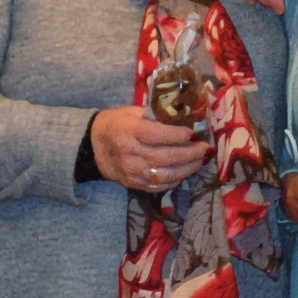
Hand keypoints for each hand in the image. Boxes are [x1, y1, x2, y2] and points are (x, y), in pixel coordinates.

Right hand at [88, 106, 211, 193]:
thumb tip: (184, 118)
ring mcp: (133, 171)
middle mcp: (131, 153)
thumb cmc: (115, 124)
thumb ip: (155, 115)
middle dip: (191, 153)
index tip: (195, 133)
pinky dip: (175, 180)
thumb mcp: (132, 112)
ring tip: (200, 161)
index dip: (180, 135)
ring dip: (188, 169)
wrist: (92, 147)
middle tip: (205, 148)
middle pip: (168, 156)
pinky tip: (184, 172)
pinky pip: (160, 186)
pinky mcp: (134, 184)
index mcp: (130, 130)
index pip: (160, 135)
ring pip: (167, 174)